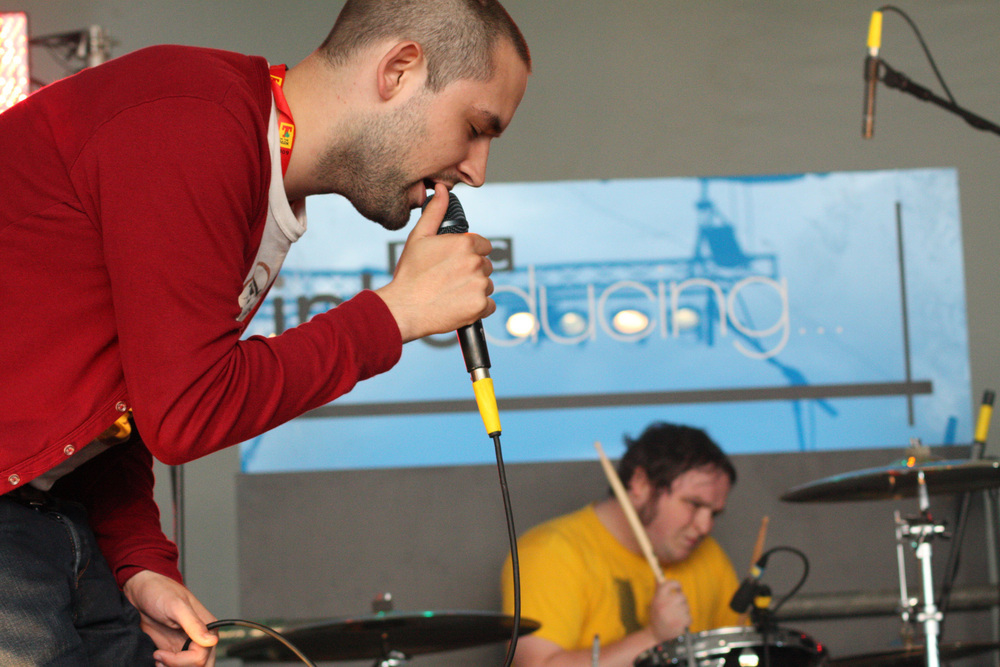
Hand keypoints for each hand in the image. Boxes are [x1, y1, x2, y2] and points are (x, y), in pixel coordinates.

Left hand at [122, 570, 217, 666]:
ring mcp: (186, 646)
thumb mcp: (176, 606)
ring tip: (158, 659)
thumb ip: (194, 624)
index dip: (180, 661)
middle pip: (201, 666)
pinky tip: (158, 659)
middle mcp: (200, 638)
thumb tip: (212, 641)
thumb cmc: (159, 591)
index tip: (160, 653)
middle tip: (163, 660)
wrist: (139, 592)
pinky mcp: (174, 650)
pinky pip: (177, 666)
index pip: (201, 657)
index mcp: (207, 627)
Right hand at [375, 183, 494, 342]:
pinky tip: (459, 305)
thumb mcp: (419, 237)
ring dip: (474, 289)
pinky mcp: (480, 306)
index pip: (483, 245)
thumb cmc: (409, 274)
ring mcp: (480, 285)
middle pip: (485, 266)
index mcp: (465, 243)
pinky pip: (489, 305)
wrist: (403, 308)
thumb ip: (435, 212)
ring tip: (451, 293)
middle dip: (471, 272)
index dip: (469, 254)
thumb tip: (443, 190)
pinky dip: (477, 307)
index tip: (455, 263)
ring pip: (487, 285)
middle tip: (449, 279)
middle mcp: (476, 263)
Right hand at [648, 578, 691, 643]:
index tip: (678, 587)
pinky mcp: (680, 624)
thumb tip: (659, 575)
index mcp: (658, 599)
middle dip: (681, 600)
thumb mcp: (655, 601)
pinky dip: (686, 619)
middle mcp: (665, 606)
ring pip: (686, 607)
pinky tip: (678, 622)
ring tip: (675, 615)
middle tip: (676, 604)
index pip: (669, 584)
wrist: (655, 634)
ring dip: (683, 610)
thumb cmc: (656, 615)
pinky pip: (689, 617)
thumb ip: (659, 588)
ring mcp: (673, 615)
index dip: (676, 584)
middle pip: (682, 596)